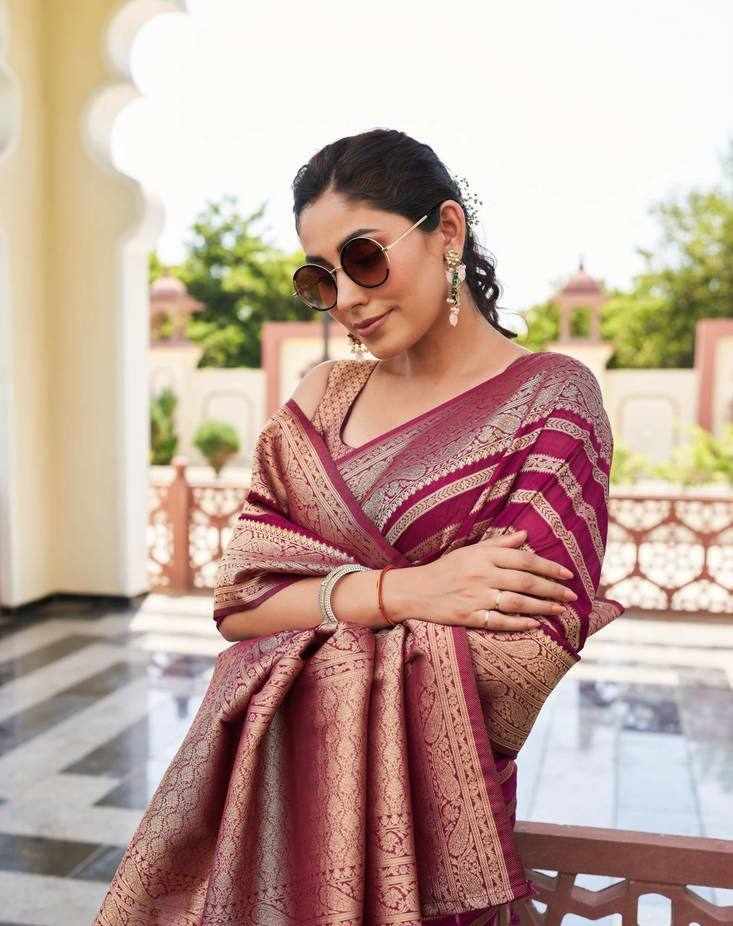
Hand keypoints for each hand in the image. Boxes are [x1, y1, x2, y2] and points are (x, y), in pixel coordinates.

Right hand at [388, 529, 576, 630]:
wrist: (415, 590)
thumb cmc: (446, 569)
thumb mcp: (471, 551)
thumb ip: (499, 544)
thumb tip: (526, 535)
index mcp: (484, 556)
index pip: (524, 560)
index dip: (549, 567)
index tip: (568, 575)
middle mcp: (482, 575)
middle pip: (525, 582)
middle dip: (552, 589)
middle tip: (571, 596)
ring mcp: (475, 597)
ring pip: (516, 602)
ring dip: (542, 607)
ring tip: (560, 610)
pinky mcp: (468, 616)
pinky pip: (499, 621)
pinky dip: (519, 624)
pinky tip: (535, 625)